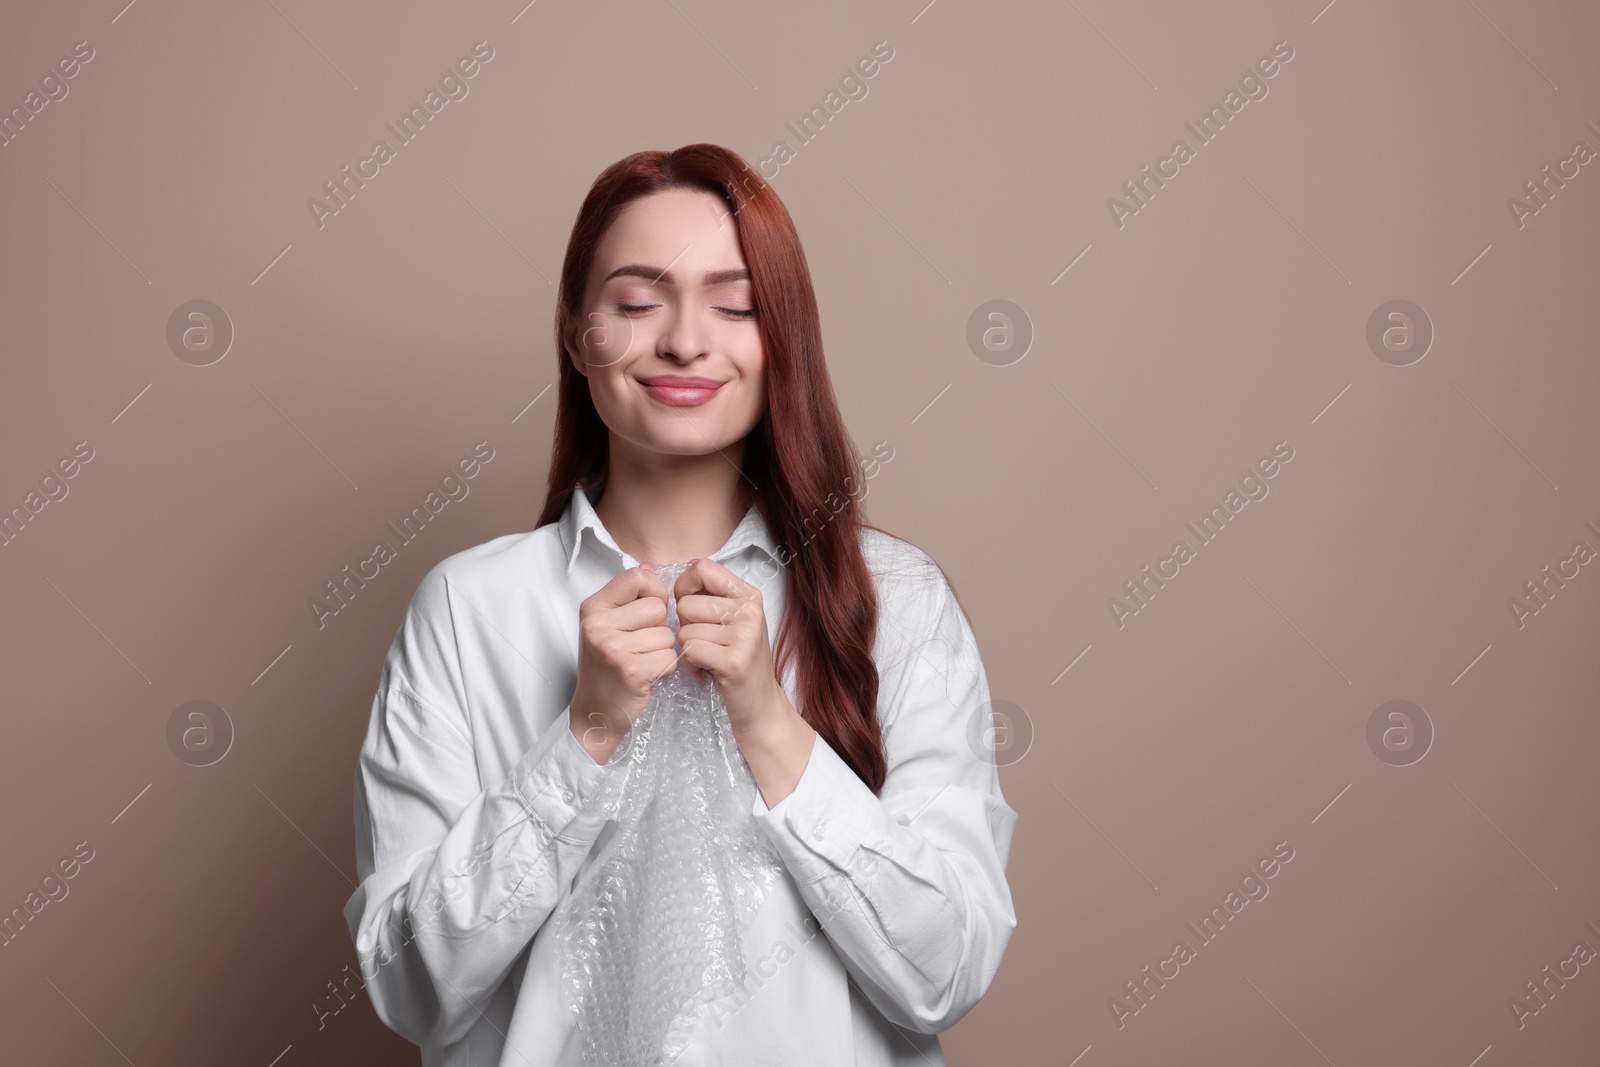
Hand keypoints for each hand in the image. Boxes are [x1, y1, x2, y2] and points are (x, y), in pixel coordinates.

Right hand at [567, 563, 675, 762]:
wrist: (595, 712)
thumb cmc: (606, 667)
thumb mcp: (607, 626)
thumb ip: (628, 596)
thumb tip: (649, 566)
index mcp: (593, 608)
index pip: (637, 577)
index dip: (653, 592)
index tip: (647, 612)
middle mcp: (598, 625)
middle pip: (657, 607)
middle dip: (659, 626)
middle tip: (641, 645)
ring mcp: (613, 648)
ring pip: (667, 633)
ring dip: (663, 650)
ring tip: (643, 660)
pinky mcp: (631, 670)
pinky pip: (670, 656)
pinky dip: (666, 668)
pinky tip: (649, 674)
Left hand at [672, 558, 787, 743]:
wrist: (761, 707)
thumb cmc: (738, 662)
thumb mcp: (734, 621)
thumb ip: (714, 595)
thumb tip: (689, 563)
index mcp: (748, 594)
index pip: (701, 568)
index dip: (684, 586)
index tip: (690, 607)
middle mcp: (750, 610)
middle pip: (686, 603)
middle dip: (685, 625)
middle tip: (705, 643)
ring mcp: (745, 635)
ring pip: (684, 629)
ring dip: (688, 648)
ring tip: (708, 658)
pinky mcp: (734, 661)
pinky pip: (689, 650)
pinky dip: (691, 664)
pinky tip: (707, 670)